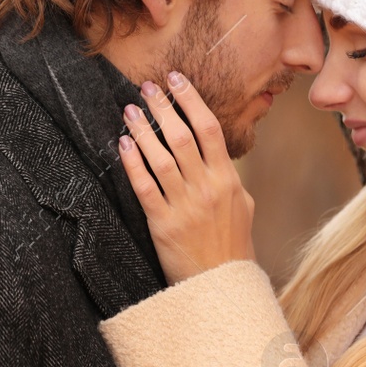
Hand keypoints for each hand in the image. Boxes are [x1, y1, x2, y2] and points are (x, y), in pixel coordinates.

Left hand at [117, 70, 254, 283]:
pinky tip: (123, 145)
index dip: (191, 100)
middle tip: (146, 87)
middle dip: (163, 107)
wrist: (222, 286)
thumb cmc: (232, 247)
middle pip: (183, 136)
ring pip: (161, 158)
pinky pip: (145, 187)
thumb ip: (229, 178)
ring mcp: (185, 206)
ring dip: (143, 130)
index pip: (210, 129)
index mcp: (227, 180)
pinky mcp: (164, 224)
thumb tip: (217, 153)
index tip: (176, 80)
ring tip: (130, 110)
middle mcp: (207, 188)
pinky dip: (133, 164)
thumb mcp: (242, 206)